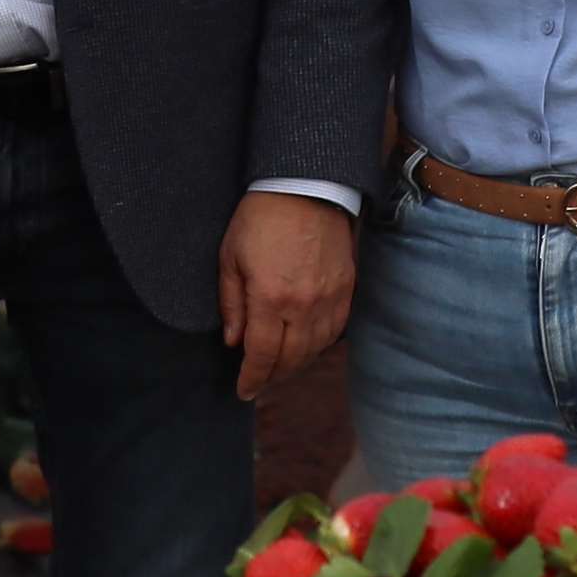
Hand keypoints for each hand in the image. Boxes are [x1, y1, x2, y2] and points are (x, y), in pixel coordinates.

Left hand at [218, 191, 356, 398]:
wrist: (305, 186)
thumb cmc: (260, 217)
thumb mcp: (230, 258)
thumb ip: (232, 304)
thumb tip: (234, 342)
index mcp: (270, 298)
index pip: (261, 355)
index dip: (252, 378)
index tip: (243, 390)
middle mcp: (304, 304)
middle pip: (290, 359)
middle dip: (273, 375)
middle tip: (259, 381)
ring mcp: (330, 297)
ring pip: (315, 348)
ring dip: (296, 363)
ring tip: (280, 366)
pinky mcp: (346, 286)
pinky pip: (335, 329)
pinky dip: (319, 344)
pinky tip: (306, 344)